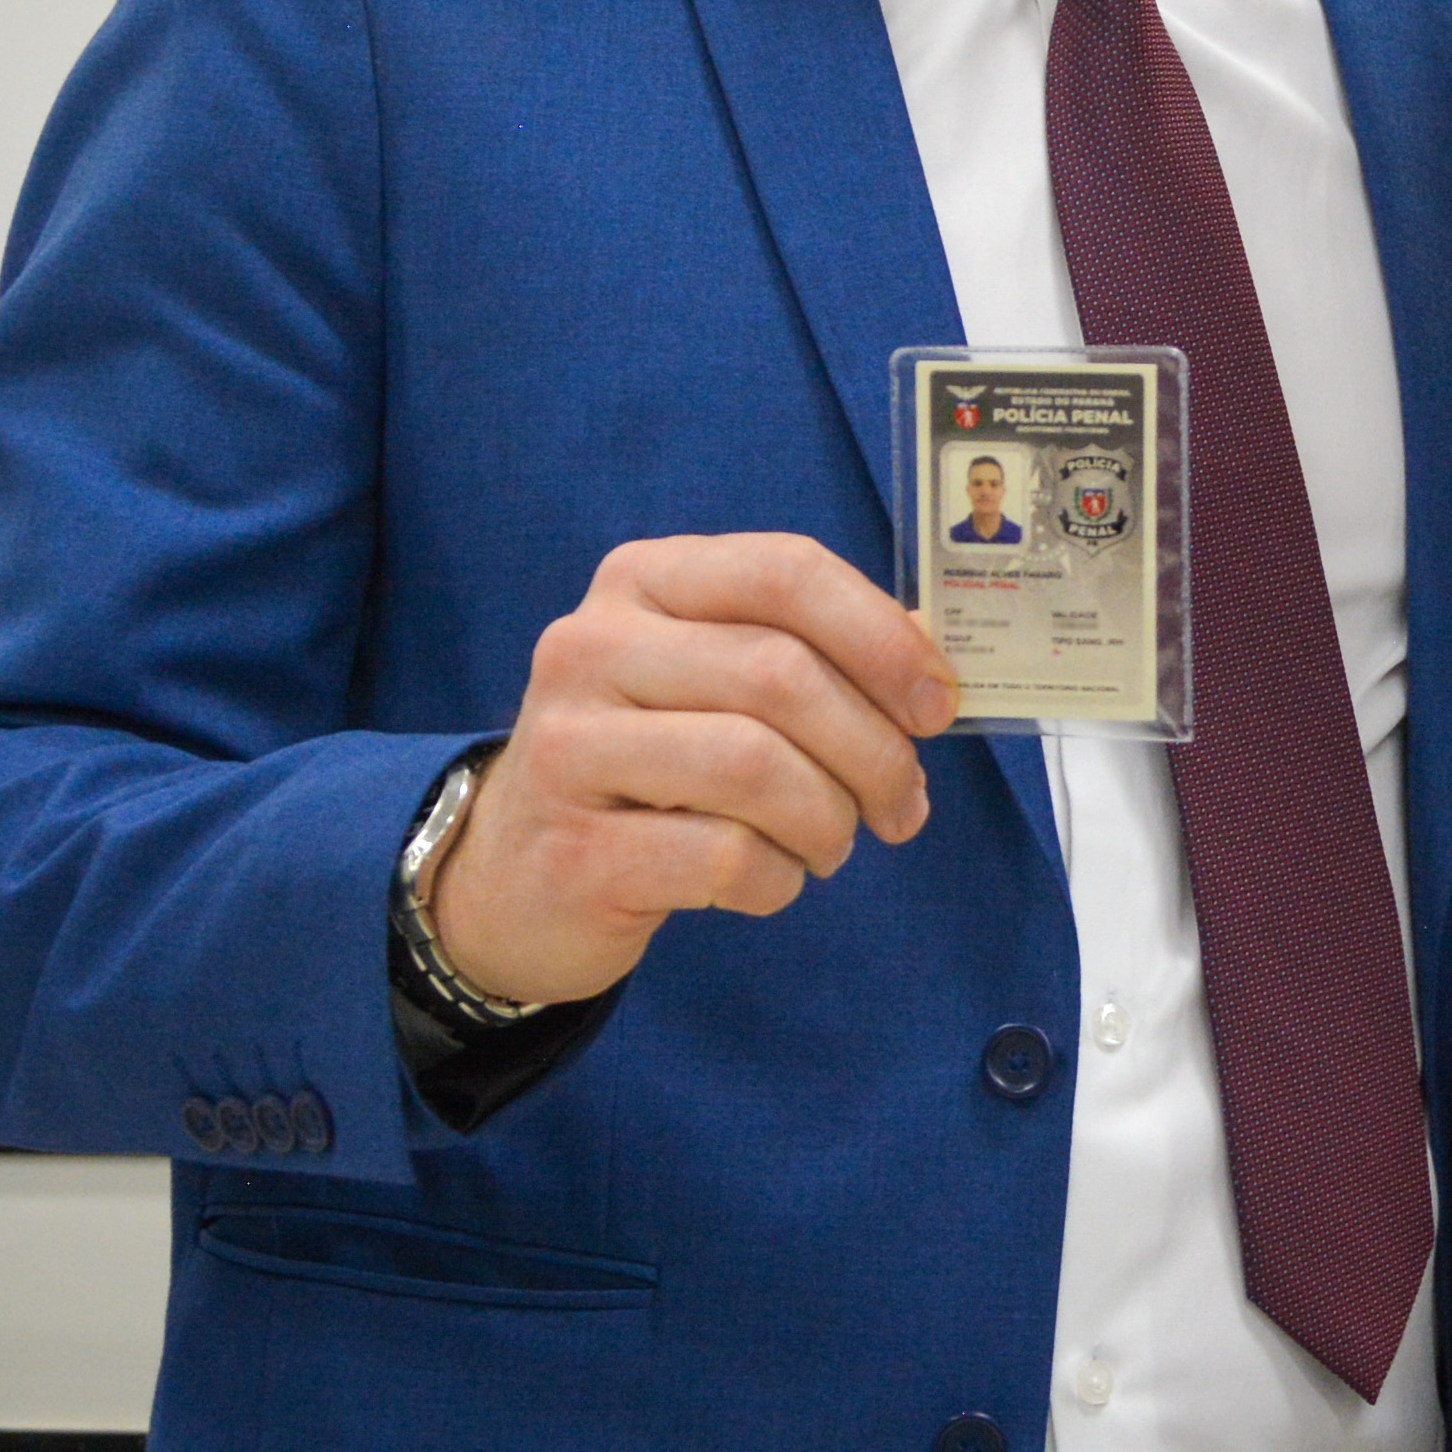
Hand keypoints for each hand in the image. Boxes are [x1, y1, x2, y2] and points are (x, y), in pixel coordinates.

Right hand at [422, 533, 959, 1004]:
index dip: (882, 637)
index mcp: (643, 580)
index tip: (937, 705)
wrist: (514, 873)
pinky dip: (779, 878)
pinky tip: (771, 879)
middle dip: (873, 750)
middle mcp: (593, 645)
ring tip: (833, 844)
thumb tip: (933, 662)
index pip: (786, 572)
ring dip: (830, 819)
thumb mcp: (712, 682)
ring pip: (756, 768)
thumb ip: (812, 654)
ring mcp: (570, 747)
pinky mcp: (574, 850)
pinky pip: (723, 858)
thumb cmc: (649, 765)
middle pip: (780, 676)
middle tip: (904, 804)